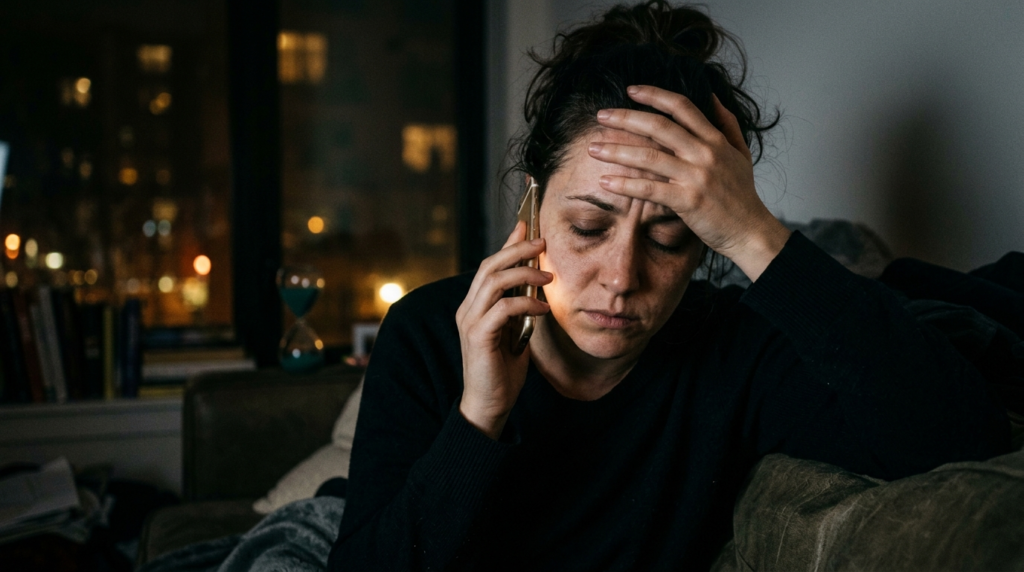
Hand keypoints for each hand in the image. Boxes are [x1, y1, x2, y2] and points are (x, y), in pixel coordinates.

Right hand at [455, 221, 551, 438]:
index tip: (526, 226)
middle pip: (489, 266)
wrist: (488, 405)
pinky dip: (525, 303)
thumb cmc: (502, 371)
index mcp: (475, 305)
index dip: (507, 243)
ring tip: (548, 276)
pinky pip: (503, 308)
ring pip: (493, 281)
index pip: (489, 265)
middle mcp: (468, 308)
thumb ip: (519, 310)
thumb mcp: (515, 332)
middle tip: (542, 242)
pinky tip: (543, 308)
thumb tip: (536, 287)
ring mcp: (470, 321)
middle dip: (517, 249)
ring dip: (523, 273)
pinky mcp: (478, 336)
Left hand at [590, 85, 789, 280]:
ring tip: (593, 149)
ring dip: (617, 151)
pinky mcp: (688, 201)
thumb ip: (728, 124)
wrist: (751, 231)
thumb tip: (713, 97)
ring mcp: (696, 176)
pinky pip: (650, 189)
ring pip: (649, 156)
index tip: (630, 90)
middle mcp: (705, 153)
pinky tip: (606, 181)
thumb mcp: (742, 153)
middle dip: (625, 118)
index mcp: (715, 139)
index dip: (654, 95)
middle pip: (658, 126)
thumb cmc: (742, 195)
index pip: (681, 107)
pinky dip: (626, 184)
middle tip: (601, 115)